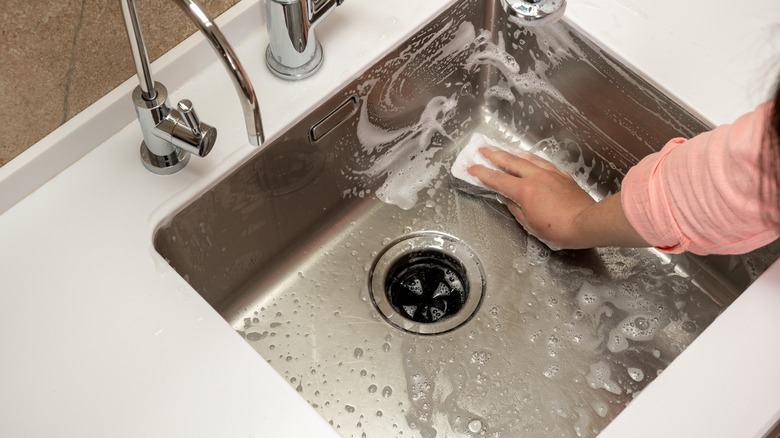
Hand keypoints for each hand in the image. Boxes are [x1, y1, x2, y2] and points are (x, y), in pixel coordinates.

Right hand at [467, 147, 647, 249]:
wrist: (586, 222)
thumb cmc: (557, 229)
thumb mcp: (530, 224)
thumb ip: (516, 209)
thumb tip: (509, 199)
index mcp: (524, 190)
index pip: (498, 180)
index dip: (482, 174)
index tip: (471, 167)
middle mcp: (535, 176)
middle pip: (511, 162)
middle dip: (494, 155)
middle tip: (482, 149)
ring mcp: (550, 173)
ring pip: (528, 158)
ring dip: (513, 153)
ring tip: (504, 150)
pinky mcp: (562, 175)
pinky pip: (543, 162)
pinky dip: (531, 158)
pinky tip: (529, 158)